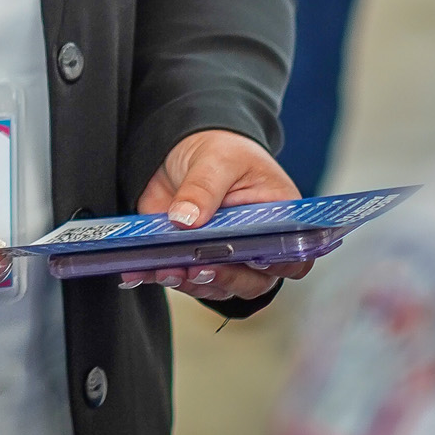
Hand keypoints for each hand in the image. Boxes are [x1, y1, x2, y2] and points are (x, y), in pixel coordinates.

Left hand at [129, 130, 308, 303]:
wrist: (183, 147)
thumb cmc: (219, 149)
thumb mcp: (216, 159)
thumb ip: (204, 188)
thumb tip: (185, 219)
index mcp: (279, 219)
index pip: (293, 256)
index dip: (278, 266)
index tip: (253, 260)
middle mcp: (256, 247)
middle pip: (252, 281)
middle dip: (225, 278)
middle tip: (200, 268)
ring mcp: (223, 257)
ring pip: (215, 287)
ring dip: (190, 284)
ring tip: (167, 270)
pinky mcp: (190, 259)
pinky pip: (180, 278)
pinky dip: (160, 275)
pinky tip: (141, 271)